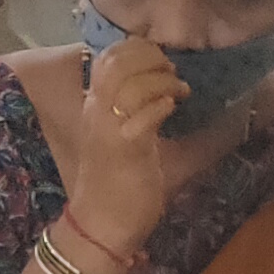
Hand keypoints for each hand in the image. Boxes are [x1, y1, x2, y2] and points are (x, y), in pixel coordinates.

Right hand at [37, 36, 188, 256]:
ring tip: (180, 90)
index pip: (107, 58)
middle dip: (151, 57)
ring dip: (162, 79)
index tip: (161, 59)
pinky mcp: (126, 148)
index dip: (137, 48)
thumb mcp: (122, 137)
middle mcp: (97, 111)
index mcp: (94, 107)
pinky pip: (143, 115)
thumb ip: (135, 112)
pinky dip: (162, 104)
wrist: (101, 225)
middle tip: (172, 72)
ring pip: (130, 83)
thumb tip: (162, 93)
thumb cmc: (116, 184)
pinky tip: (174, 108)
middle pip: (117, 62)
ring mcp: (109, 129)